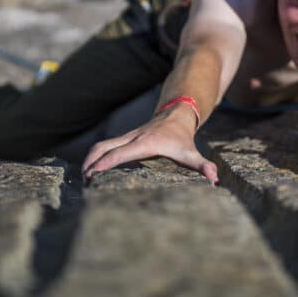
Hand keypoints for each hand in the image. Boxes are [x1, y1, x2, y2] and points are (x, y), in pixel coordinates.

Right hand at [81, 107, 218, 183]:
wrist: (177, 115)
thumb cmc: (182, 139)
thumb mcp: (191, 152)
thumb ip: (202, 165)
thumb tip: (214, 178)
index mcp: (145, 143)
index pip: (121, 153)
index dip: (106, 163)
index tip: (93, 174)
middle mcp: (132, 138)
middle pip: (103, 147)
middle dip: (91, 162)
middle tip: (83, 182)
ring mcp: (126, 137)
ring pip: (101, 145)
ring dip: (89, 159)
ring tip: (83, 178)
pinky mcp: (124, 139)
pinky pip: (105, 146)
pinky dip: (95, 157)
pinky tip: (91, 171)